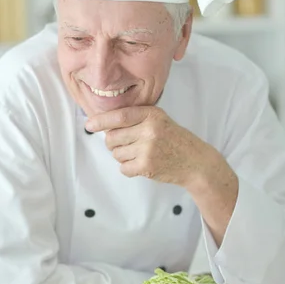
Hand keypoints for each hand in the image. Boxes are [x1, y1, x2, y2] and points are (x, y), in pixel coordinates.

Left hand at [85, 106, 238, 246]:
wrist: (195, 162)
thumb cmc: (174, 140)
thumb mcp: (159, 120)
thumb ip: (135, 119)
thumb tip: (103, 125)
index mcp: (151, 114)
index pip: (119, 116)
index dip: (101, 121)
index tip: (89, 125)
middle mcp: (149, 130)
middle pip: (112, 137)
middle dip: (114, 143)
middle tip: (128, 145)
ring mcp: (147, 149)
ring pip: (116, 154)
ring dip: (123, 156)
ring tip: (140, 154)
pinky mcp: (146, 166)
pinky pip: (123, 168)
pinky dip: (129, 168)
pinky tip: (142, 164)